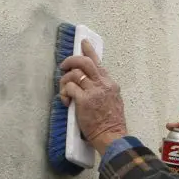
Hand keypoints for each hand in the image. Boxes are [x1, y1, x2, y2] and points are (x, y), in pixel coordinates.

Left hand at [59, 39, 127, 153]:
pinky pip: (69, 88)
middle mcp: (102, 84)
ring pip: (74, 74)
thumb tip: (91, 83)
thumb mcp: (114, 100)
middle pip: (84, 62)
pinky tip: (66, 101)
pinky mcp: (84, 100)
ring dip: (64, 81)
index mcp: (110, 84)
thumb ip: (104, 89)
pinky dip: (64, 93)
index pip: (98, 63)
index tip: (83, 43)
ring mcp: (93, 91)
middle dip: (71, 60)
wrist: (112, 136)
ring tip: (64, 92)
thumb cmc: (112, 123)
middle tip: (63, 66)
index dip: (89, 51)